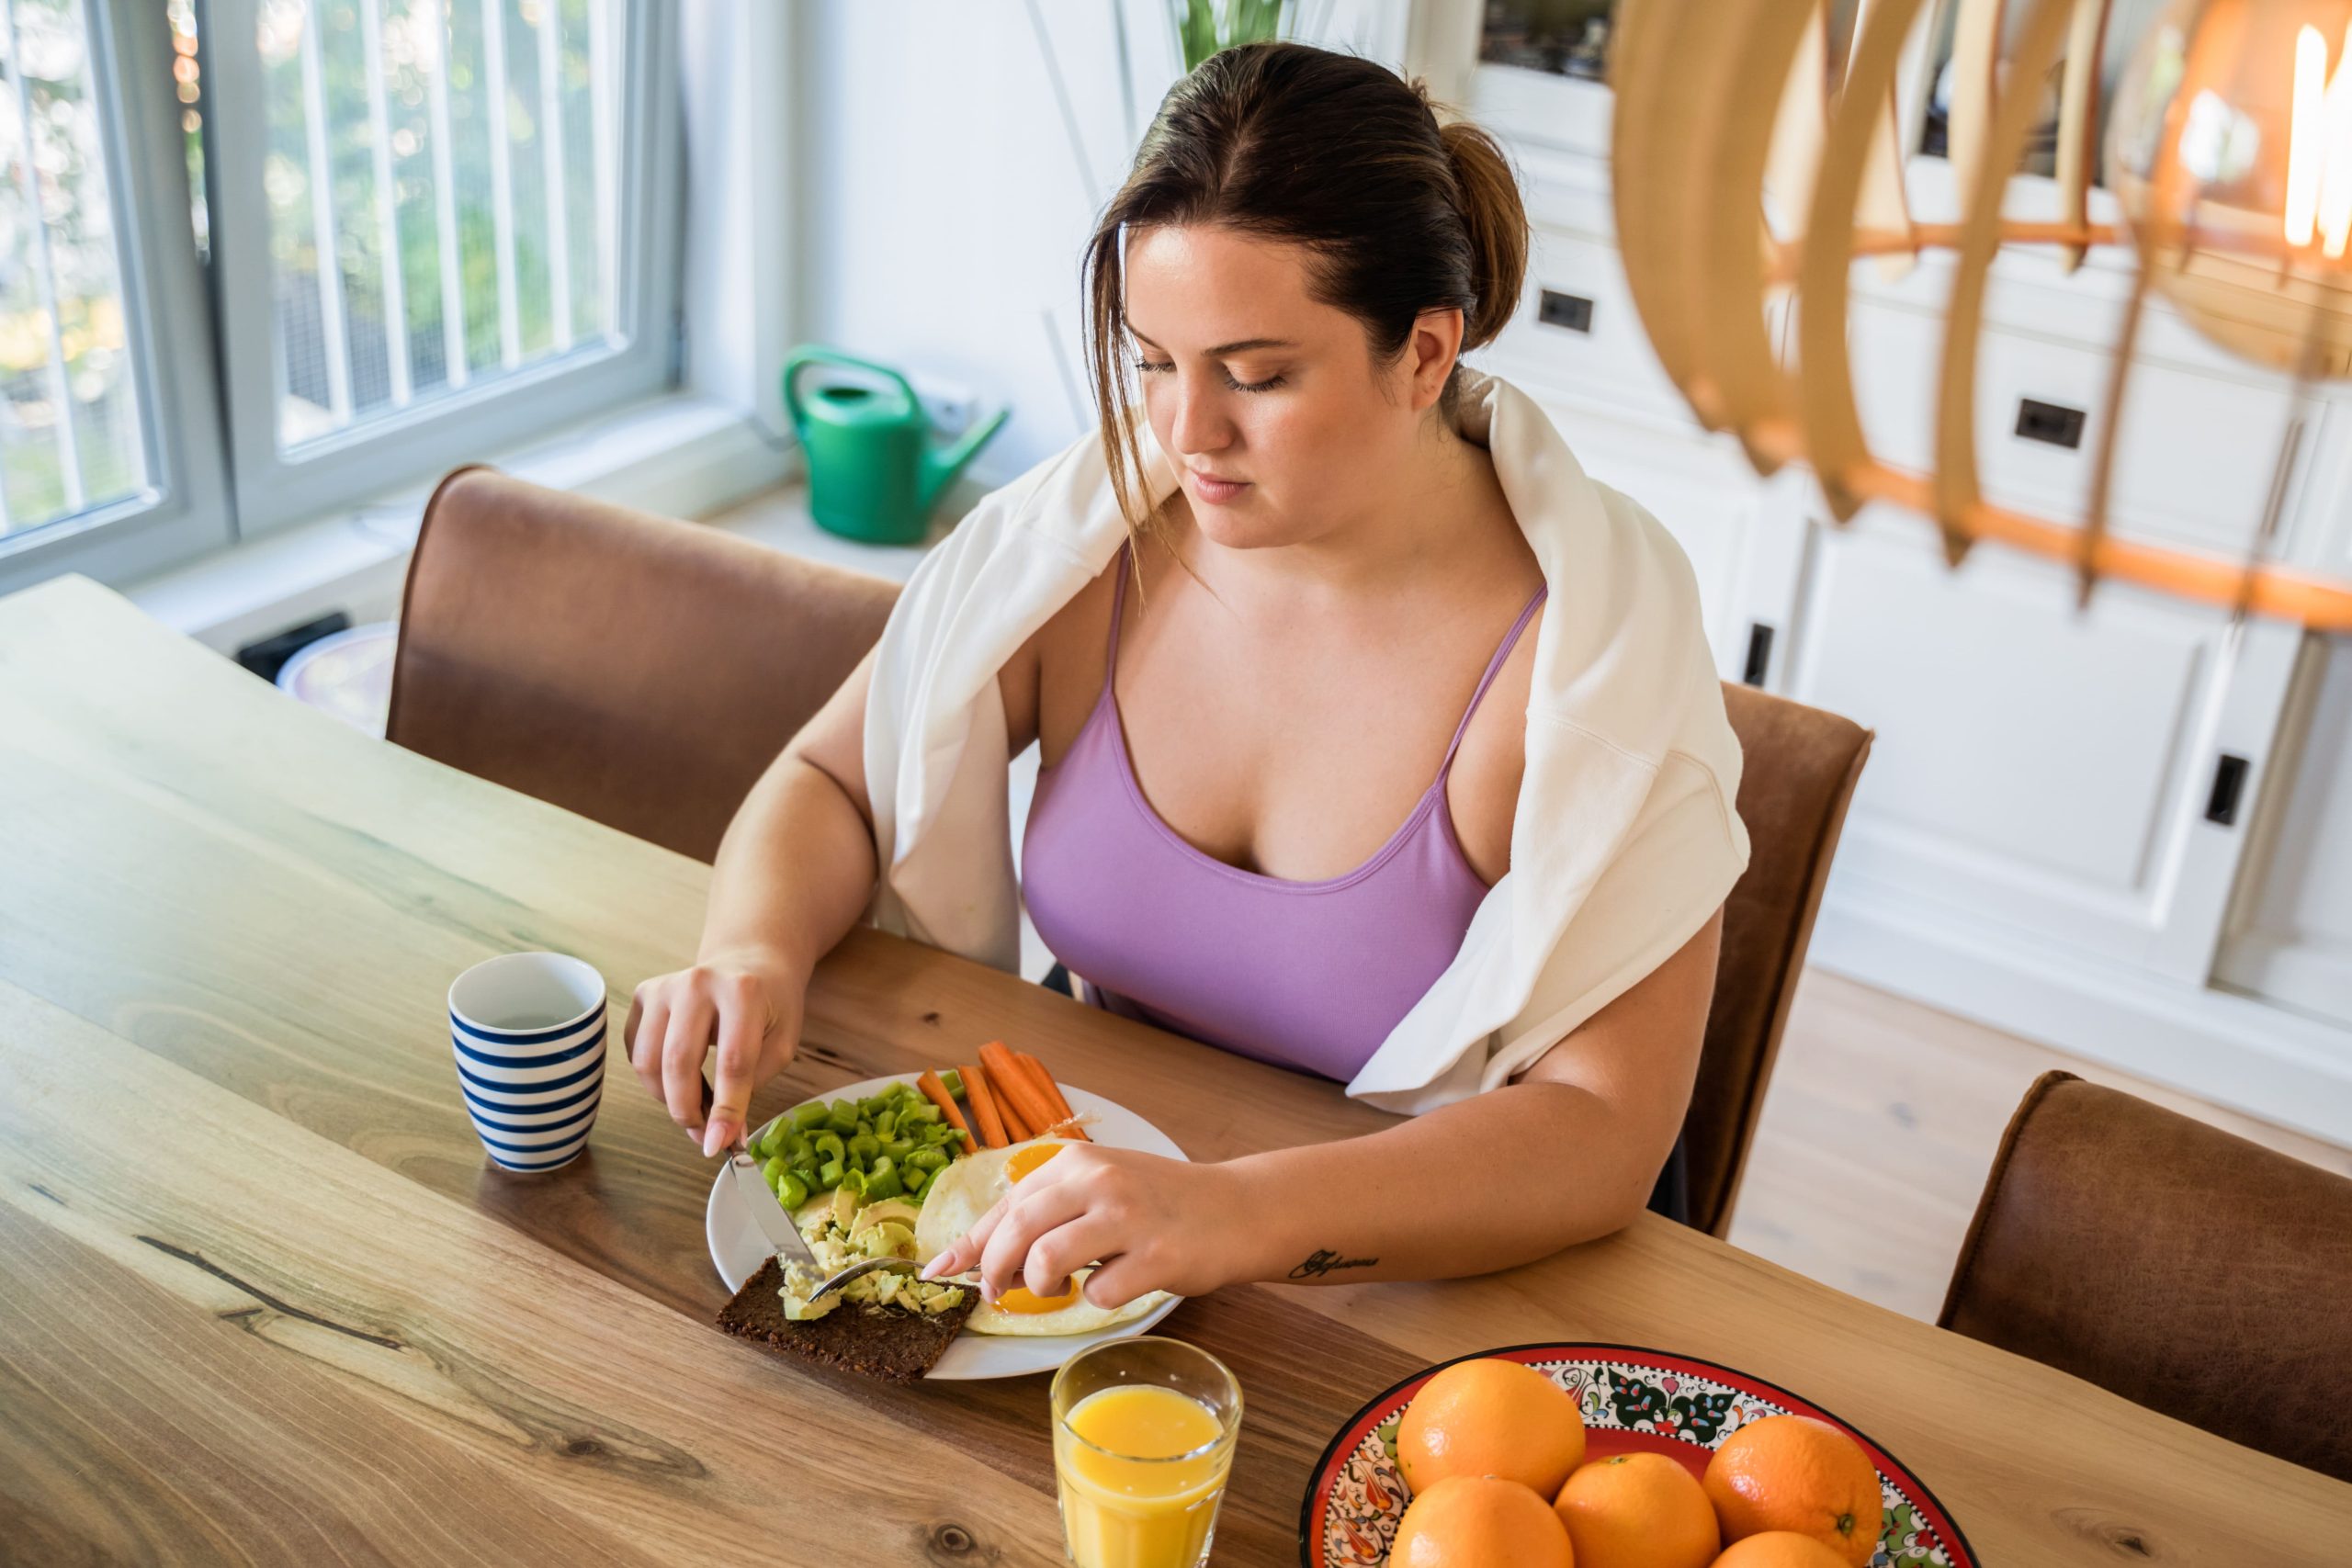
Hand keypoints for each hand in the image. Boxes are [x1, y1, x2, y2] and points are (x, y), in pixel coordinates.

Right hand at [623, 944, 805, 1156]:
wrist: (750, 963)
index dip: (726, 1110)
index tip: (719, 1144)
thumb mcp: (781, 1043)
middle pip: (678, 1063)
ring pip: (647, 1062)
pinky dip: (654, 1077)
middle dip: (687, 1110)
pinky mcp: (644, 994)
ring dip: (667, 1098)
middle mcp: (697, 983)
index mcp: (742, 992)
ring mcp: (664, 986)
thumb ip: (754, 1086)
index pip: (731, 1062)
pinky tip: (679, 1076)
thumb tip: (722, 1136)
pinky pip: (635, 1051)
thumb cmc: (770, 1007)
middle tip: (702, 1134)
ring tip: (694, 1105)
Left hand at [919, 1145, 1248, 1309]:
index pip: (1005, 1206)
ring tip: (1061, 1289)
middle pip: (1016, 1232)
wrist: (1236, 1209)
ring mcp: (1129, 1218)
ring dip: (1042, 1287)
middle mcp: (1100, 1181)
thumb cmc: (1160, 1203)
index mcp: (1077, 1161)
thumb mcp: (1100, 1189)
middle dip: (994, 1271)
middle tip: (998, 1293)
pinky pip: (1100, 1293)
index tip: (938, 1272)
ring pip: (1048, 1261)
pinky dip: (1098, 1299)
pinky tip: (1119, 1284)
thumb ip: (1046, 1214)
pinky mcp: (1158, 1257)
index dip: (967, 1245)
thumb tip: (978, 1257)